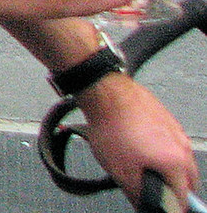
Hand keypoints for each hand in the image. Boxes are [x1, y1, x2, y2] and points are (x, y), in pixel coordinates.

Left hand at [77, 73, 199, 204]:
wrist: (105, 92)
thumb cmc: (112, 127)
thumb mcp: (121, 171)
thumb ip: (138, 194)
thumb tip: (144, 206)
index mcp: (176, 163)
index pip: (183, 197)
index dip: (171, 207)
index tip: (161, 207)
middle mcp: (182, 147)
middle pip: (188, 180)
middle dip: (173, 190)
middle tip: (155, 192)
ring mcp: (177, 132)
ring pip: (181, 162)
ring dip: (169, 171)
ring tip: (146, 170)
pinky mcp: (169, 121)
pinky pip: (173, 145)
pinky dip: (164, 153)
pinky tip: (143, 150)